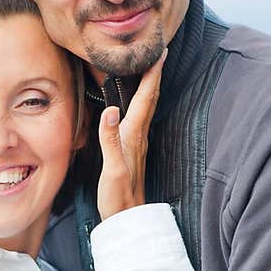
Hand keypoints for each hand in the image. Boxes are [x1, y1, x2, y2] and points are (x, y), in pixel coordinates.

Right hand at [96, 50, 165, 218]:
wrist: (126, 218)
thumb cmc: (118, 196)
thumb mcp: (111, 168)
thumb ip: (109, 139)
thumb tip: (110, 110)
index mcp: (133, 135)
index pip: (146, 98)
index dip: (152, 75)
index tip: (160, 52)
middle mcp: (138, 135)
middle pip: (151, 99)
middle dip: (155, 74)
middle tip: (160, 52)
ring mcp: (137, 143)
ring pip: (147, 108)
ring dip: (150, 87)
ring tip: (151, 70)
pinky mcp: (132, 150)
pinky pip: (139, 118)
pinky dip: (141, 103)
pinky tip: (137, 104)